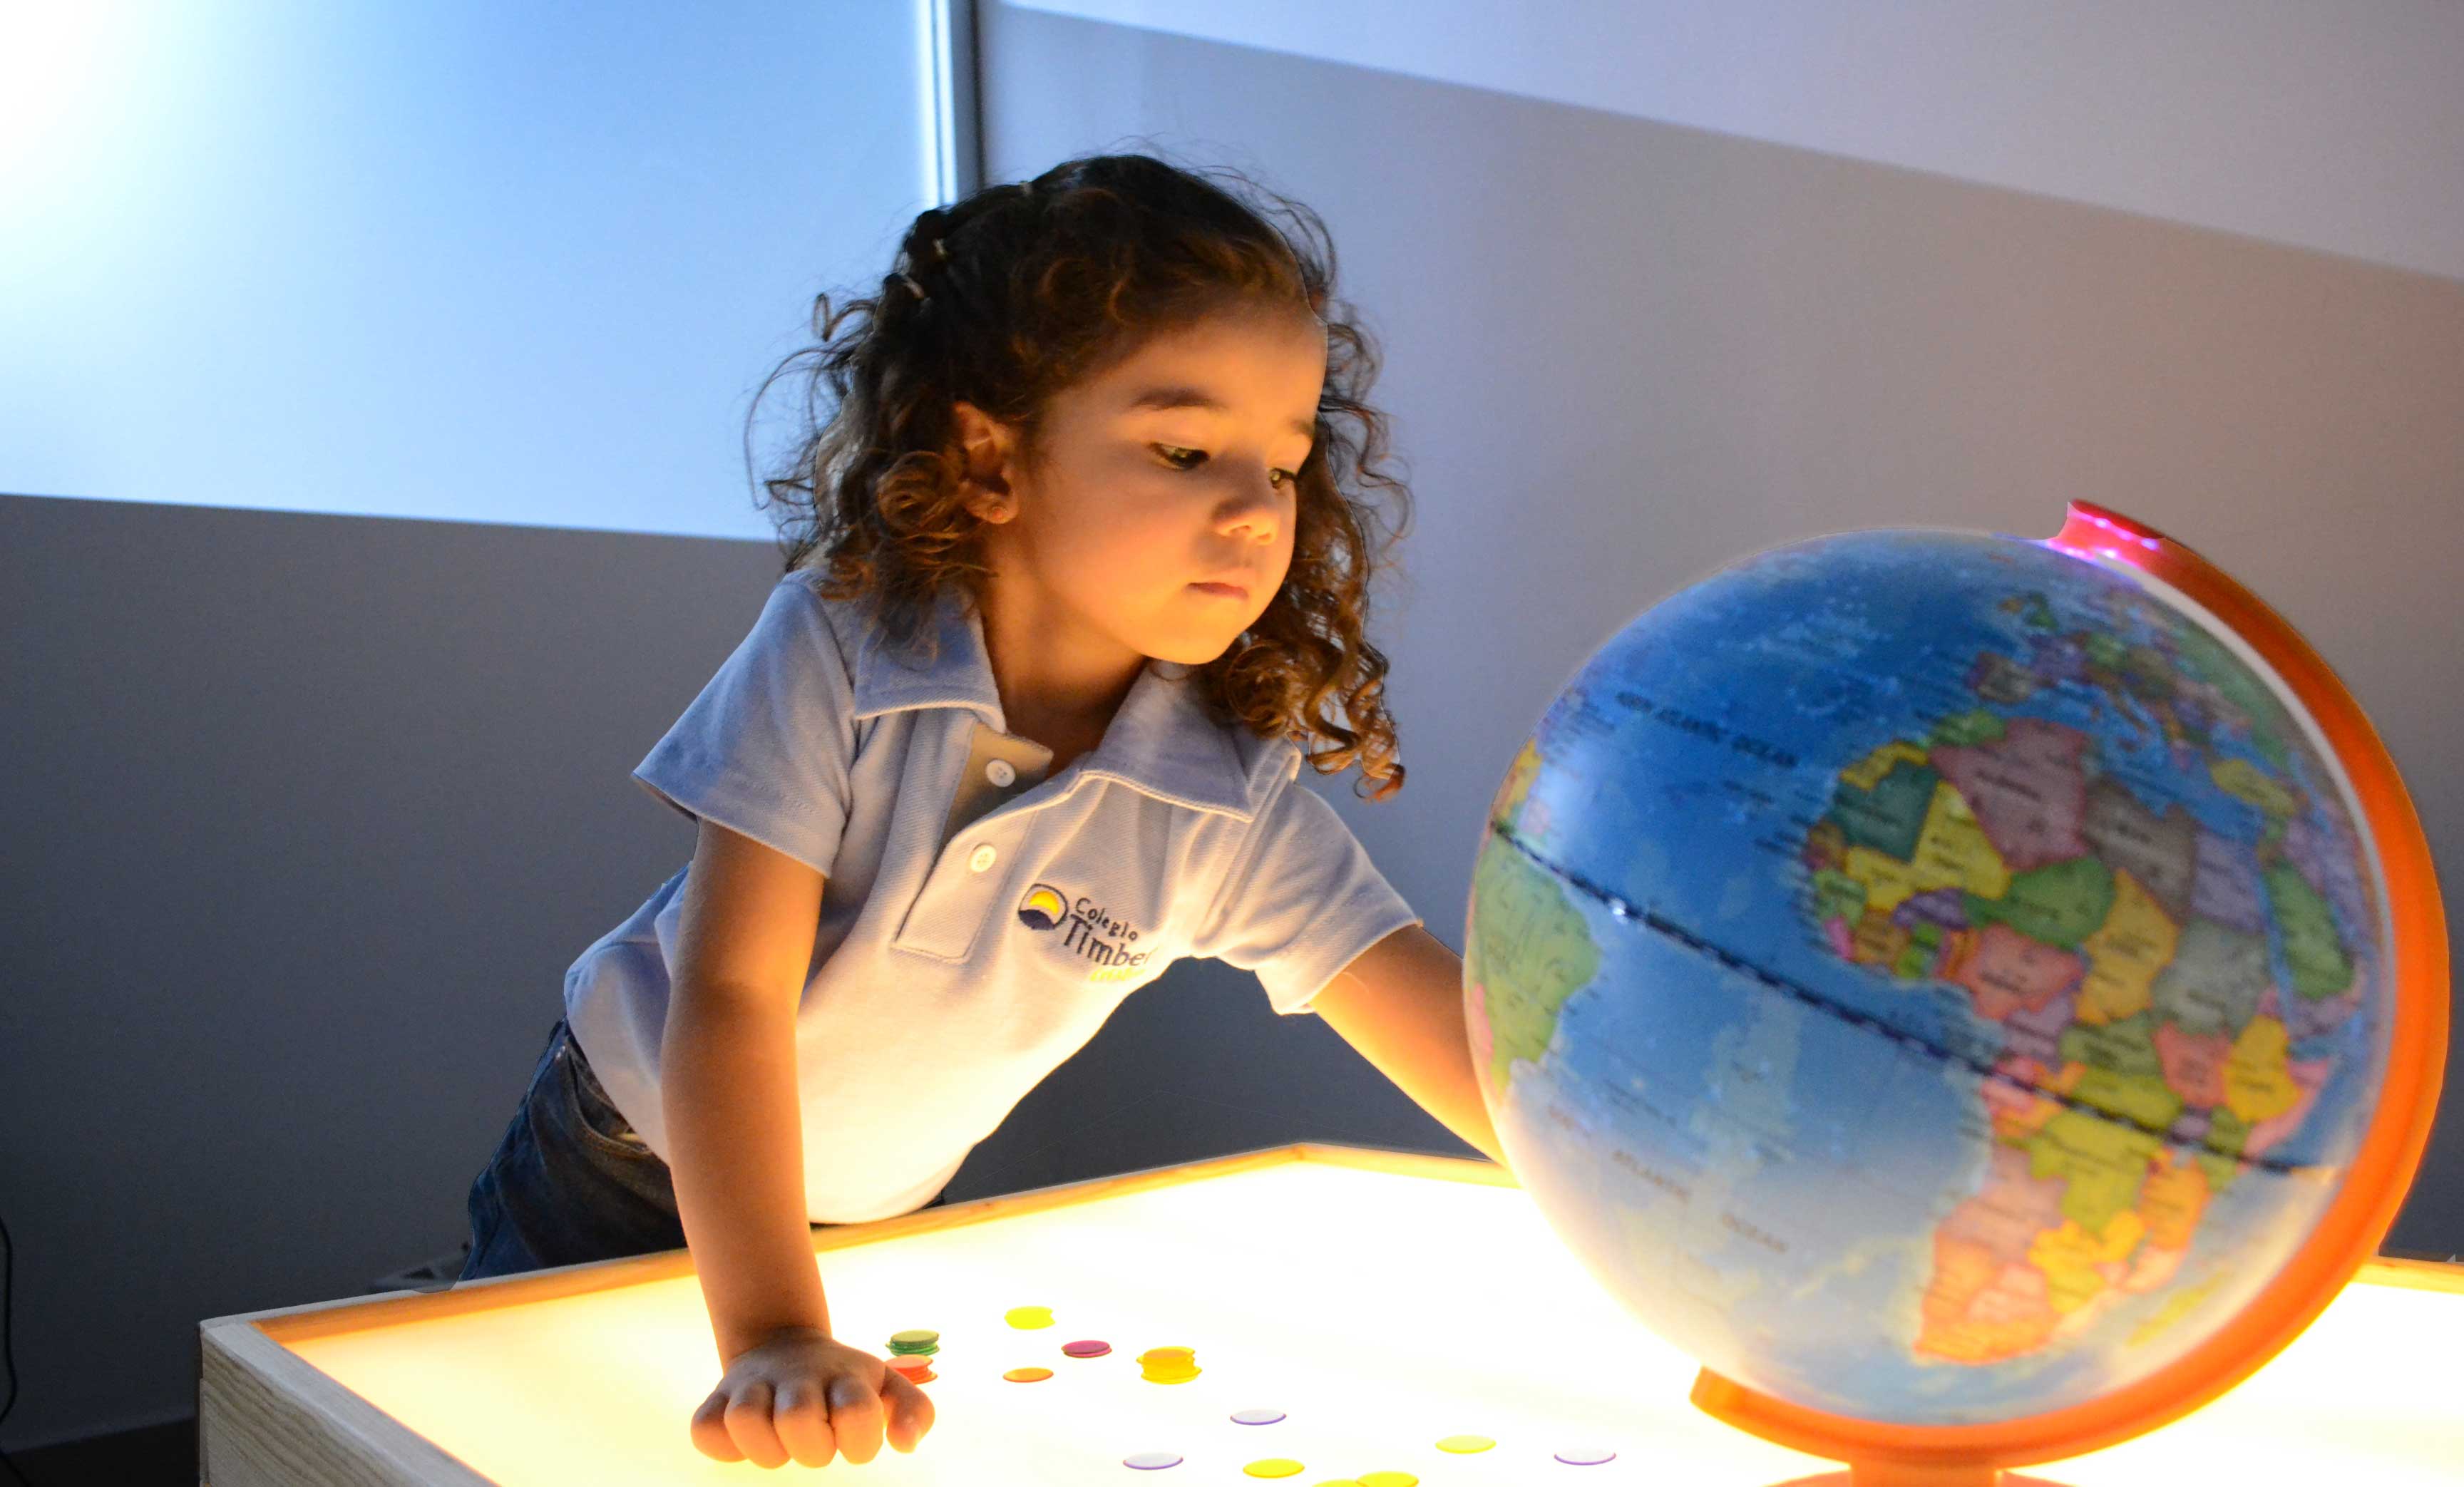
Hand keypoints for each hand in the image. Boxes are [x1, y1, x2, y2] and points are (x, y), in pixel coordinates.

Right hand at [689, 1325, 935, 1467]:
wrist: (783, 1343)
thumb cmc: (841, 1380)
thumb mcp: (884, 1385)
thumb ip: (913, 1410)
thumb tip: (905, 1444)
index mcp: (843, 1376)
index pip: (858, 1413)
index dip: (858, 1442)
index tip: (851, 1437)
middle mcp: (798, 1376)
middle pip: (798, 1419)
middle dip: (811, 1449)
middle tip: (815, 1440)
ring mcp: (753, 1384)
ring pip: (745, 1419)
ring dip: (764, 1448)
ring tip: (778, 1441)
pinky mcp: (717, 1398)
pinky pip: (704, 1430)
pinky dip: (723, 1446)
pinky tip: (745, 1439)